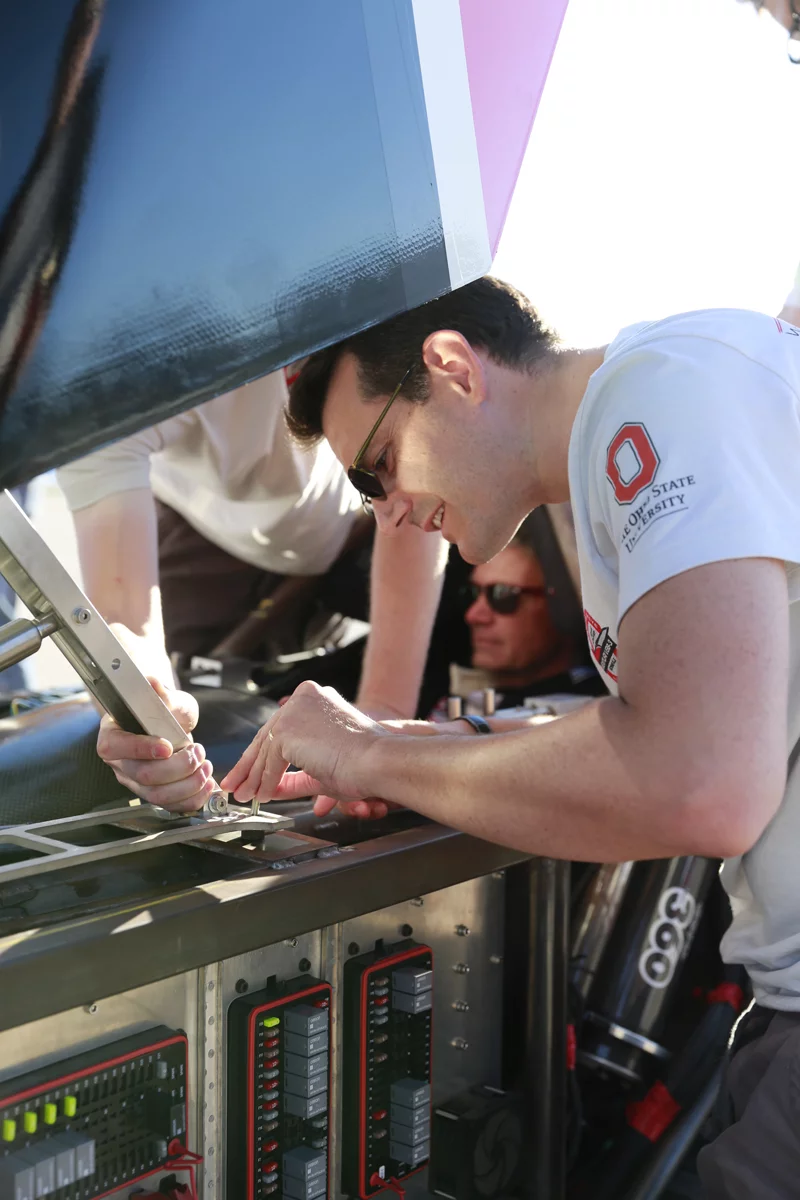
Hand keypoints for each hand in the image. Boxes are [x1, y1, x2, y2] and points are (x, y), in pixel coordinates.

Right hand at [97, 677, 215, 810]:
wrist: (168, 722)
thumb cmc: (160, 708)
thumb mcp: (162, 696)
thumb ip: (158, 692)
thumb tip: (152, 683)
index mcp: (112, 735)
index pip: (116, 747)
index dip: (141, 749)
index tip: (167, 745)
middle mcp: (121, 763)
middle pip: (143, 775)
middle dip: (177, 767)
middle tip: (197, 752)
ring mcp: (136, 783)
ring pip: (158, 796)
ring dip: (188, 784)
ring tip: (205, 766)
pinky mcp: (155, 795)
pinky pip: (171, 807)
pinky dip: (193, 798)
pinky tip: (206, 783)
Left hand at [220, 681, 388, 816]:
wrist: (378, 761)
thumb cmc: (364, 764)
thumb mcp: (320, 768)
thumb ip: (293, 775)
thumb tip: (270, 786)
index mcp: (314, 698)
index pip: (279, 727)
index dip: (262, 753)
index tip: (250, 771)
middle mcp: (302, 698)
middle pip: (267, 735)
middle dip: (248, 766)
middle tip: (235, 785)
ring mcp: (293, 711)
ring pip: (265, 749)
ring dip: (253, 778)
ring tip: (245, 797)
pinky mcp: (287, 729)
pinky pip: (269, 761)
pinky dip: (265, 781)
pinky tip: (263, 796)